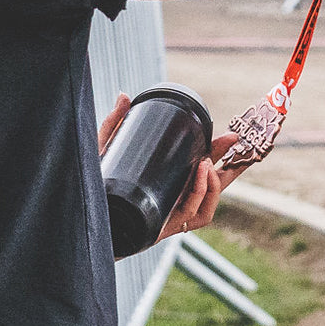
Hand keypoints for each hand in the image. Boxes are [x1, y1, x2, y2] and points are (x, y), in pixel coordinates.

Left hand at [99, 96, 244, 240]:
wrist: (77, 224)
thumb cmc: (90, 190)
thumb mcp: (104, 152)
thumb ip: (114, 125)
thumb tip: (124, 94)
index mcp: (164, 187)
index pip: (200, 171)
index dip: (219, 154)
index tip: (234, 134)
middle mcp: (171, 204)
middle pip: (213, 190)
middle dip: (234, 169)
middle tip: (247, 148)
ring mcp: (169, 219)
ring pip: (207, 206)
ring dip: (214, 181)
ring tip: (205, 160)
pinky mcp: (163, 230)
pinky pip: (194, 216)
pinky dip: (202, 194)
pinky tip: (200, 176)